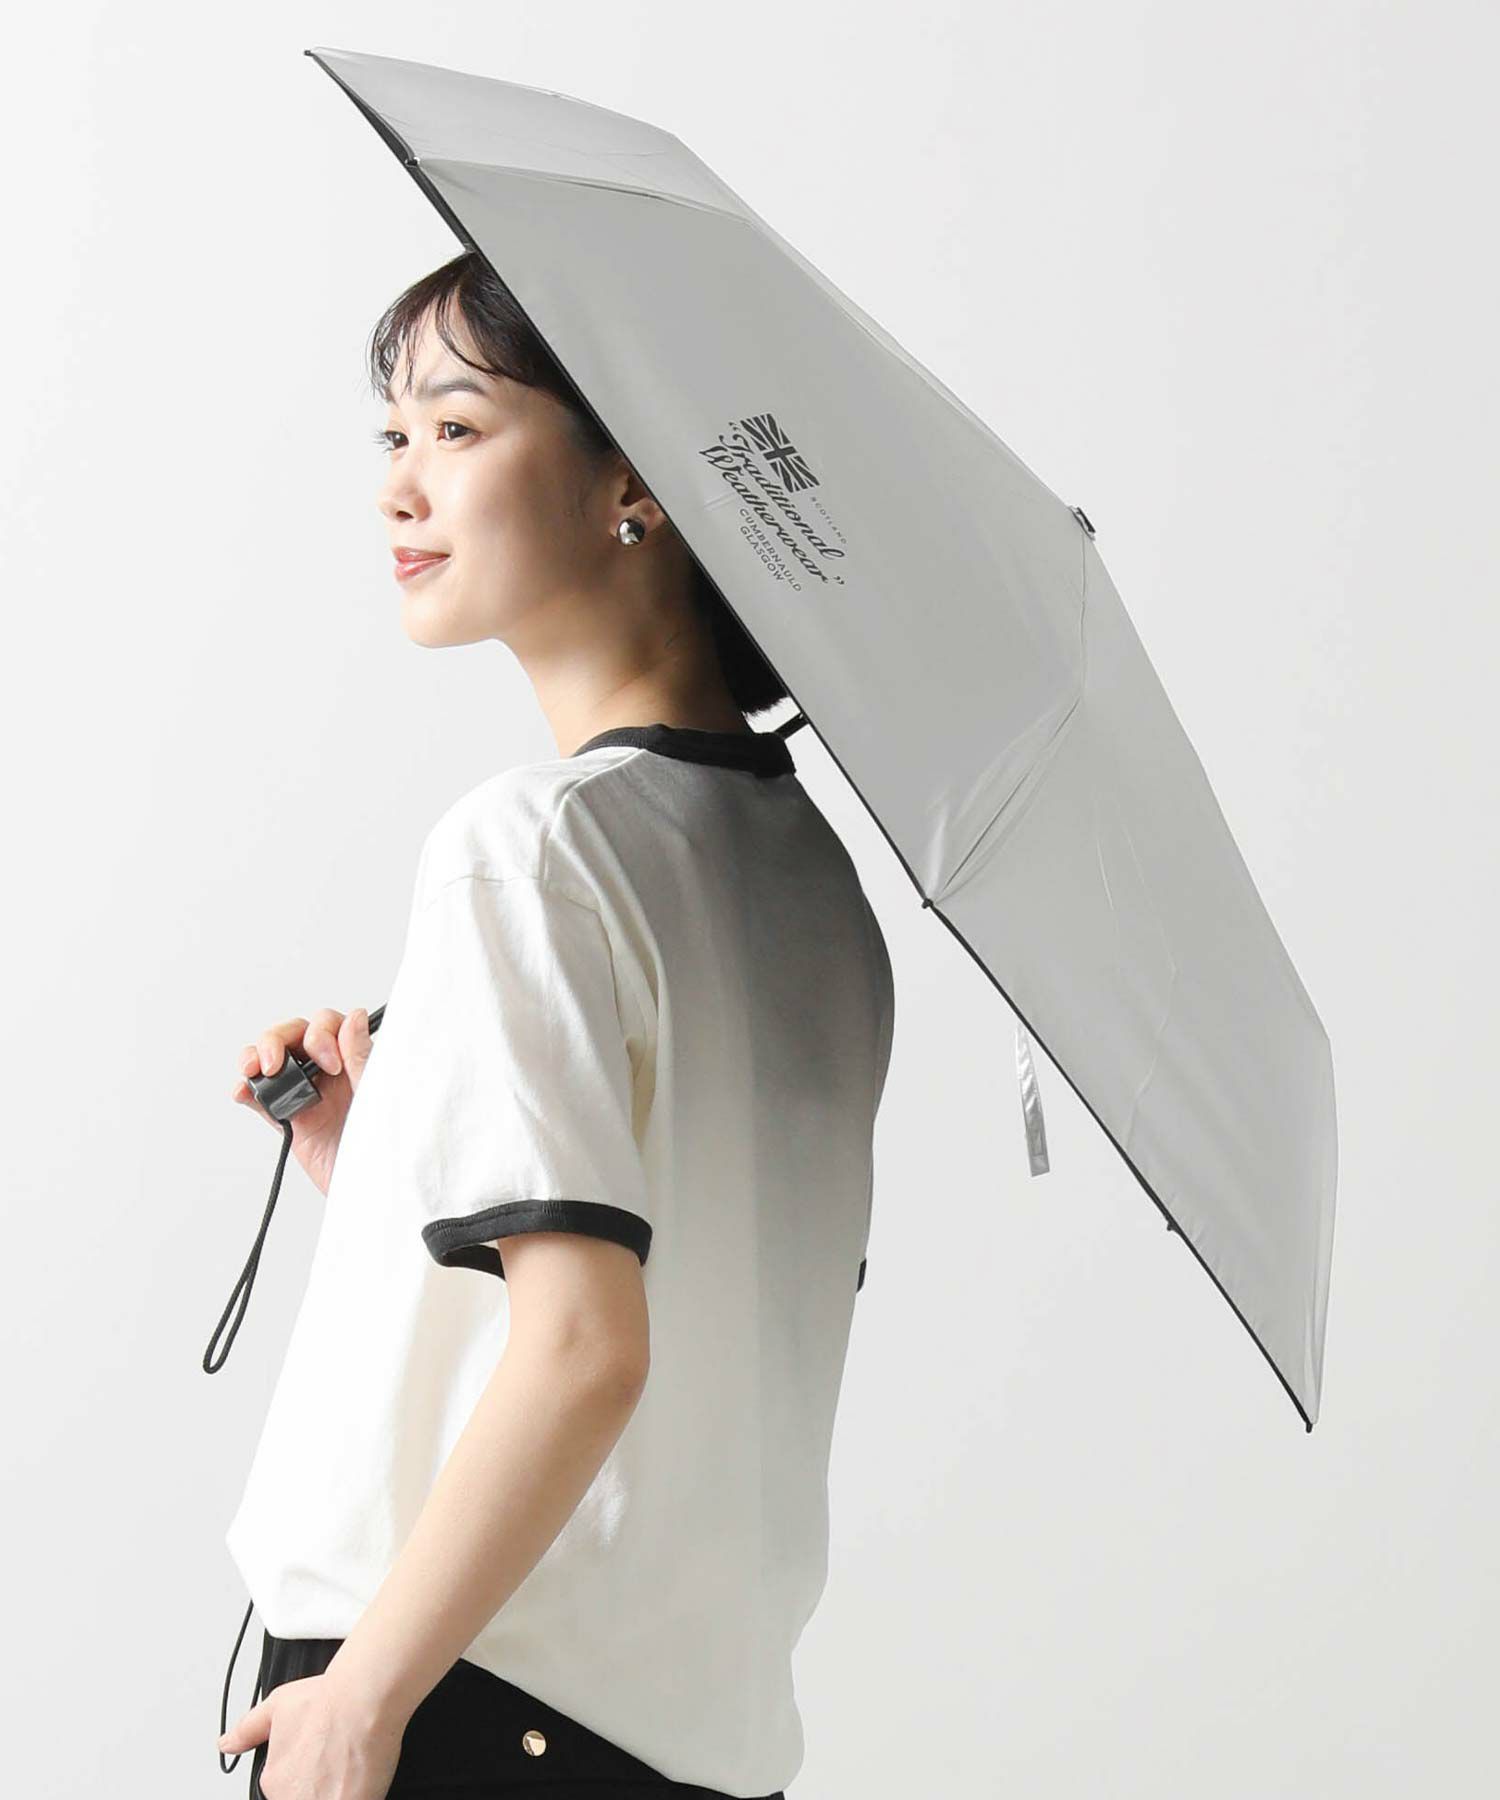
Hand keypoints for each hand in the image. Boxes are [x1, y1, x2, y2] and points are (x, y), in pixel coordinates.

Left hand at [218, 1667, 404, 1799]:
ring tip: (351, 1766)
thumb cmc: (326, 1700)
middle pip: (306, 1796)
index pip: (288, 1791)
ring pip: (327, 1798)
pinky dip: (359, 1792)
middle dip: (321, 1785)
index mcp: (275, 1781)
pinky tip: (364, 1776)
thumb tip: (227, 1743)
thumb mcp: (278, 1705)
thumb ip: (248, 1730)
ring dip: (337, 1789)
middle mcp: (293, 1798)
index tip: (322, 1763)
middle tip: (338, 1763)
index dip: (309, 1776)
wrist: (362, 1699)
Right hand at [231, 1008, 373, 1197]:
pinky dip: (248, 1091)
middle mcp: (331, 1073)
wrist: (375, 1193)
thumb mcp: (379, 1096)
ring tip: (255, 1070)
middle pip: (294, 1036)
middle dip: (278, 1040)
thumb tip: (354, 1018)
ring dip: (256, 1057)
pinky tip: (243, 1091)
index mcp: (357, 1060)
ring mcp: (309, 1095)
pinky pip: (262, 1099)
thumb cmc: (389, 1146)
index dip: (322, 1035)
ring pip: (274, 1061)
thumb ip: (362, 1058)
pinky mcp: (291, 1120)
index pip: (329, 1026)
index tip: (330, 1064)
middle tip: (277, 1063)